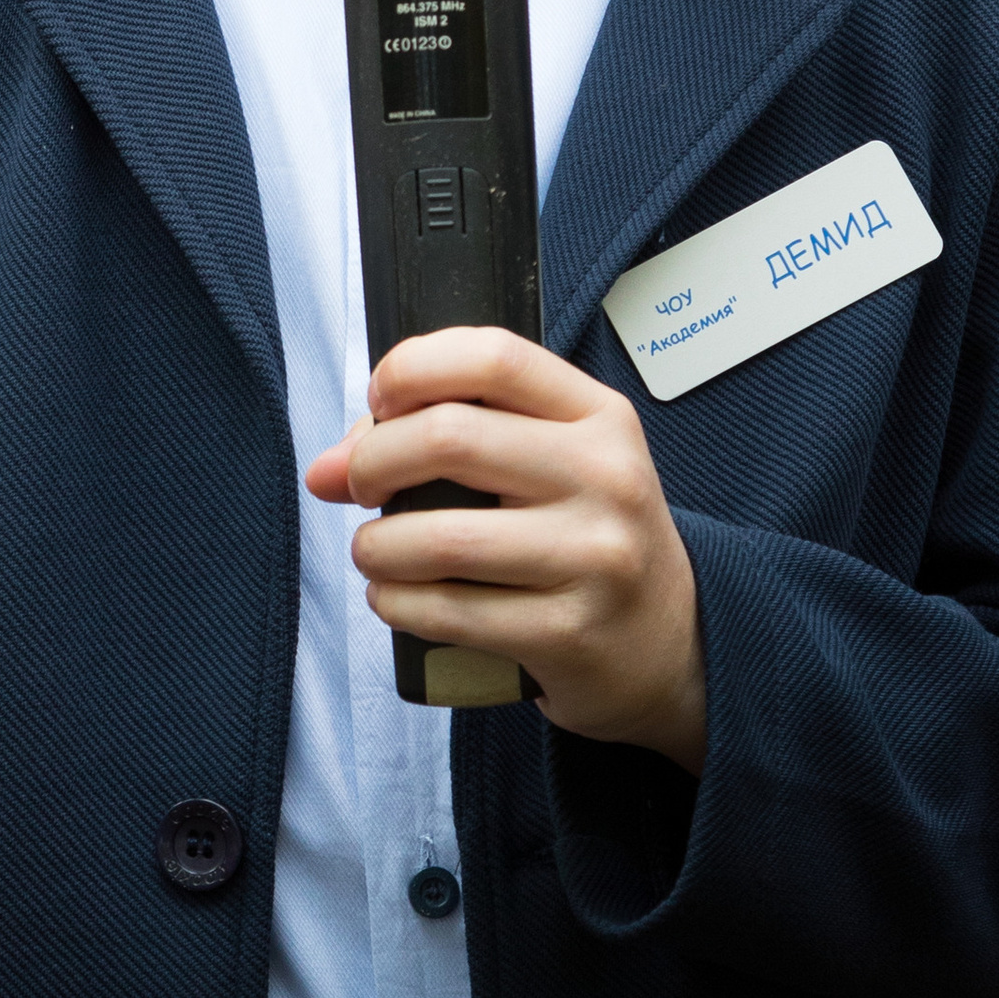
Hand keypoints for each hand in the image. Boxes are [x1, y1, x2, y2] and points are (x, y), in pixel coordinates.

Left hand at [307, 330, 706, 771]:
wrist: (669, 640)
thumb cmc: (586, 535)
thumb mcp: (553, 463)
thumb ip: (453, 437)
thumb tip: (329, 468)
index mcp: (599, 416)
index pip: (493, 357)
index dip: (412, 369)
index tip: (381, 401)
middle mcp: (606, 476)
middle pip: (450, 437)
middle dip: (373, 461)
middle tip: (359, 484)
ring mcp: (594, 557)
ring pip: (439, 538)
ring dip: (375, 546)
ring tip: (373, 551)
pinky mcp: (569, 631)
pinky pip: (449, 612)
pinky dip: (396, 603)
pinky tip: (394, 597)